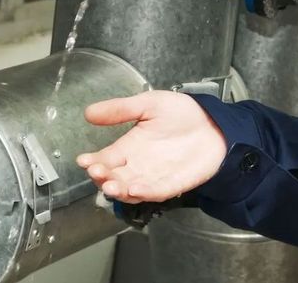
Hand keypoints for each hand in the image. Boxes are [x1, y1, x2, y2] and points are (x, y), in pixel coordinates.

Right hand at [77, 91, 226, 203]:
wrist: (214, 123)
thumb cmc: (181, 113)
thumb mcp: (149, 103)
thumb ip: (121, 109)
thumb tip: (88, 112)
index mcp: (128, 146)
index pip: (105, 159)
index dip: (92, 161)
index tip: (84, 160)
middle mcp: (137, 165)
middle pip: (113, 177)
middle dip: (102, 177)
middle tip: (97, 172)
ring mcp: (154, 177)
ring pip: (130, 190)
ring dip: (119, 190)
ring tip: (111, 185)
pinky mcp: (173, 185)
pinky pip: (156, 192)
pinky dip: (145, 193)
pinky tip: (136, 189)